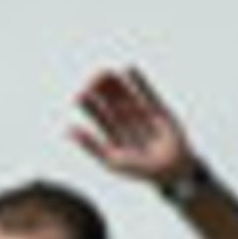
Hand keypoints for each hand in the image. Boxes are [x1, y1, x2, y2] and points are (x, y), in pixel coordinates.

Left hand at [70, 68, 195, 188]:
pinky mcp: (157, 109)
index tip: (80, 94)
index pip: (98, 115)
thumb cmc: (140, 169)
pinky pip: (146, 91)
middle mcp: (126, 122)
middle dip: (101, 89)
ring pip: (126, 94)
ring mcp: (142, 114)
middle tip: (93, 77)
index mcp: (114, 135)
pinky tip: (129, 68)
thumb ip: (90, 145)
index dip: (89, 104)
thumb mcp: (111, 159)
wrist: (171, 170)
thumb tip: (67, 131)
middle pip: (110, 101)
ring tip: (106, 72)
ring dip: (115, 83)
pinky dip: (138, 80)